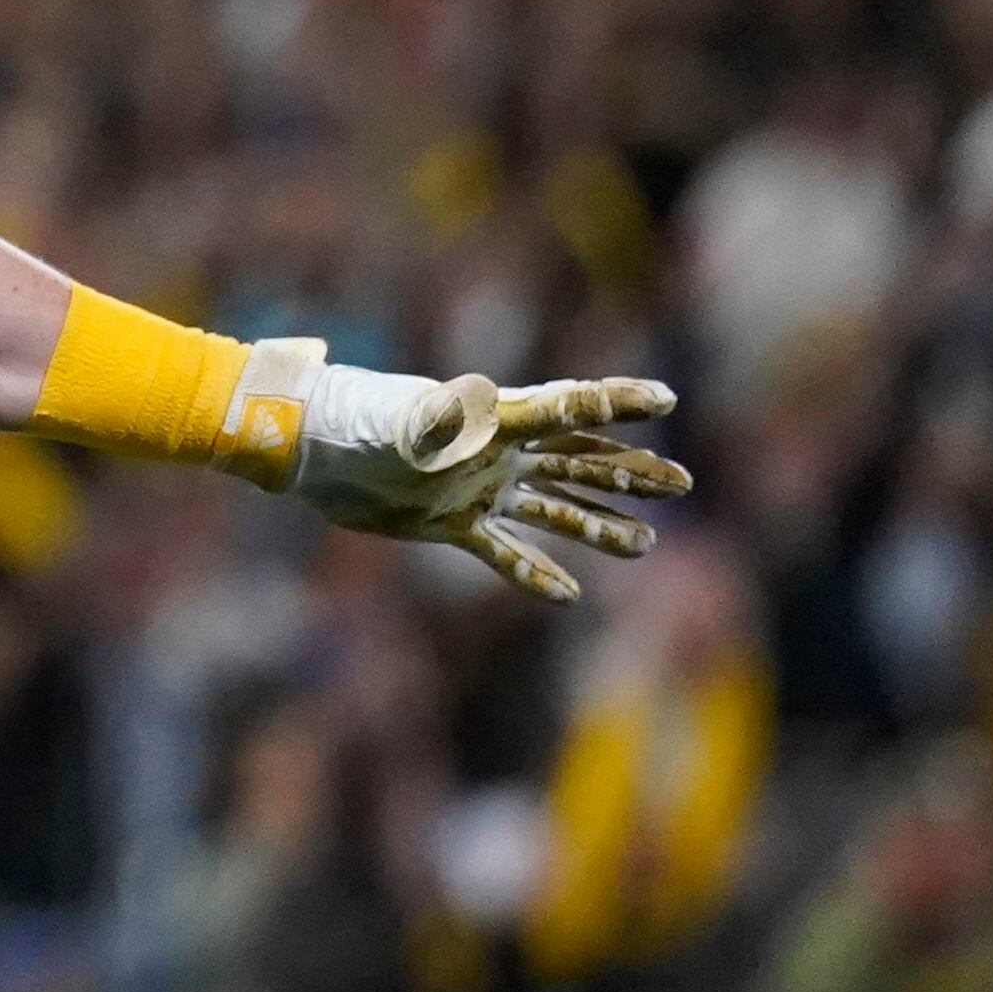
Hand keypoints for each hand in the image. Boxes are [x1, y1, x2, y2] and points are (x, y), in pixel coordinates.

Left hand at [257, 345, 690, 602]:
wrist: (311, 453)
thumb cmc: (361, 425)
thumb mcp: (418, 421)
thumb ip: (461, 417)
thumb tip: (492, 405)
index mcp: (496, 422)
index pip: (570, 408)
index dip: (617, 401)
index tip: (666, 397)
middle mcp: (495, 454)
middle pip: (577, 461)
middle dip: (630, 472)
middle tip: (681, 482)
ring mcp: (476, 489)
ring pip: (552, 508)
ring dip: (597, 523)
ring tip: (644, 543)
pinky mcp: (449, 523)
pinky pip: (502, 552)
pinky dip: (534, 571)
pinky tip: (567, 594)